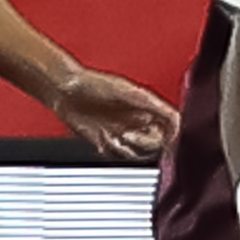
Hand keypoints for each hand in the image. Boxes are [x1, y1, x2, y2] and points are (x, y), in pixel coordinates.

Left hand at [52, 67, 174, 163]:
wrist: (64, 90)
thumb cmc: (92, 83)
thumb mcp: (125, 91)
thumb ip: (150, 105)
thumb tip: (175, 118)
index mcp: (147, 106)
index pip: (172, 125)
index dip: (174, 136)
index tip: (169, 142)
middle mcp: (138, 121)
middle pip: (157, 144)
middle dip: (142, 143)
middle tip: (126, 135)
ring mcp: (123, 132)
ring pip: (138, 153)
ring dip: (125, 149)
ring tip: (110, 136)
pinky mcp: (108, 141)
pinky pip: (118, 156)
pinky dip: (111, 151)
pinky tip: (101, 138)